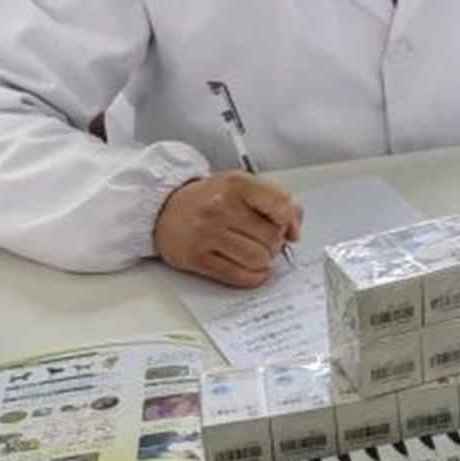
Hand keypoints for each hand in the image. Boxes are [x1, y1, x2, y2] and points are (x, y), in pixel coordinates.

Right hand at [153, 172, 302, 288]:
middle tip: (267, 241)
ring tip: (257, 253)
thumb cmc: (210, 198)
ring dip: (264, 261)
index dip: (290, 221)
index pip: (280, 204)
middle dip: (275, 243)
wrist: (165, 208)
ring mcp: (206, 233)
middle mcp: (220, 207)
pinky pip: (237, 275)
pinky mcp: (196, 257)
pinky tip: (252, 269)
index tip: (288, 228)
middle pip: (271, 237)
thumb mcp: (243, 186)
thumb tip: (295, 229)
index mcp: (236, 184)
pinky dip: (252, 276)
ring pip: (257, 258)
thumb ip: (276, 200)